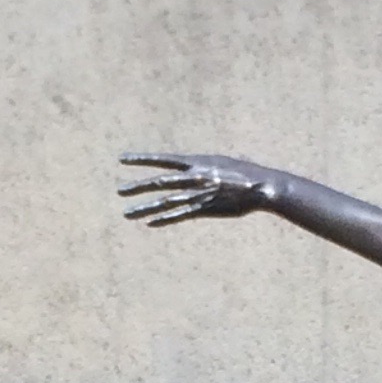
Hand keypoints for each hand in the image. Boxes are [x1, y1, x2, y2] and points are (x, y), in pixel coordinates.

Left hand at [120, 151, 285, 228]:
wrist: (261, 186)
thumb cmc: (244, 173)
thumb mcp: (219, 163)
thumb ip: (202, 168)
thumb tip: (193, 169)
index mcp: (197, 162)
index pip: (163, 160)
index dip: (142, 159)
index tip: (123, 159)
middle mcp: (194, 177)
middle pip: (160, 182)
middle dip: (138, 187)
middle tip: (119, 192)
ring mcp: (198, 194)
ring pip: (166, 202)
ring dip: (145, 208)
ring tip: (127, 213)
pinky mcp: (205, 210)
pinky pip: (180, 216)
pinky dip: (164, 220)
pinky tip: (150, 223)